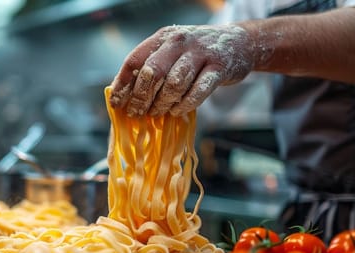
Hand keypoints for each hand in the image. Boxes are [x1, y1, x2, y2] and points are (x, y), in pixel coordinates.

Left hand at [109, 24, 257, 116]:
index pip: (135, 60)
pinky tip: (178, 111)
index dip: (123, 84)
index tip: (116, 103)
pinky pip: (198, 90)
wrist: (239, 43)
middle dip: (141, 97)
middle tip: (137, 113)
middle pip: (152, 72)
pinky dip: (185, 104)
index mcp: (162, 38)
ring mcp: (200, 53)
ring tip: (157, 112)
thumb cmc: (196, 54)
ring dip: (162, 102)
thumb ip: (150, 67)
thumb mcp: (171, 52)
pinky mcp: (219, 68)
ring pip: (174, 83)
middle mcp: (179, 42)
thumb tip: (122, 93)